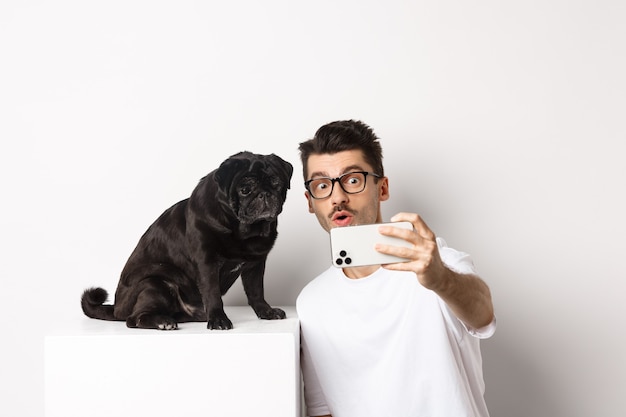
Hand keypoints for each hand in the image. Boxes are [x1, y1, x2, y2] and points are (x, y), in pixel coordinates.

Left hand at [376, 212, 493, 328]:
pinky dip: (391, 265)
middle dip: (392, 231)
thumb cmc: (429, 259)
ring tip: (377, 247)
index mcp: (429, 236)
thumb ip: (412, 239)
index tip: (393, 219)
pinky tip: (383, 264)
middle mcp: (428, 245)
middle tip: (380, 230)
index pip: (417, 219)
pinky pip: (403, 266)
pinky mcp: (421, 268)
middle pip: (407, 234)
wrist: (441, 277)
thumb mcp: (425, 245)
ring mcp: (425, 257)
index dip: (404, 217)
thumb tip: (389, 236)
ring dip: (388, 248)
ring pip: (403, 251)